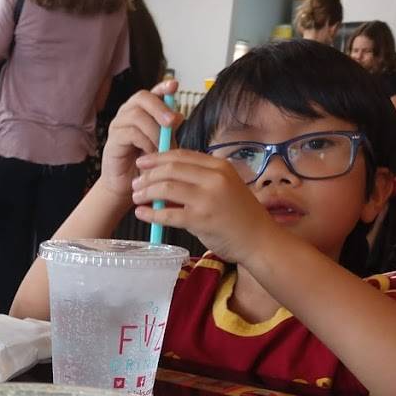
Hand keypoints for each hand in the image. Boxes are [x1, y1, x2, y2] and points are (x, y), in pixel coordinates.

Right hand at [99, 80, 182, 202]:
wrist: (129, 186)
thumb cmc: (146, 163)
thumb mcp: (164, 144)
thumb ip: (170, 130)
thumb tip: (179, 115)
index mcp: (142, 111)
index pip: (152, 92)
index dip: (162, 87)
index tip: (174, 86)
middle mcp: (128, 113)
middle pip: (142, 97)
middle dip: (160, 107)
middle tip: (172, 122)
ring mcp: (118, 125)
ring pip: (137, 115)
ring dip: (154, 130)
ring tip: (163, 146)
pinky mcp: (113, 140)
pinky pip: (131, 133)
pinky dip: (145, 142)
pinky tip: (152, 153)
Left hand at [131, 148, 279, 263]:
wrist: (260, 240)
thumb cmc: (241, 216)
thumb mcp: (224, 188)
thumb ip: (200, 181)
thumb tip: (167, 178)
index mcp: (220, 166)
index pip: (182, 155)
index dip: (158, 157)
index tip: (143, 163)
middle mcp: (214, 178)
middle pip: (171, 169)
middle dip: (148, 175)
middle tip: (136, 183)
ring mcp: (207, 199)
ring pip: (166, 188)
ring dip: (146, 192)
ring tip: (136, 197)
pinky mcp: (201, 220)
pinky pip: (168, 214)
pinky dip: (150, 214)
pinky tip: (141, 214)